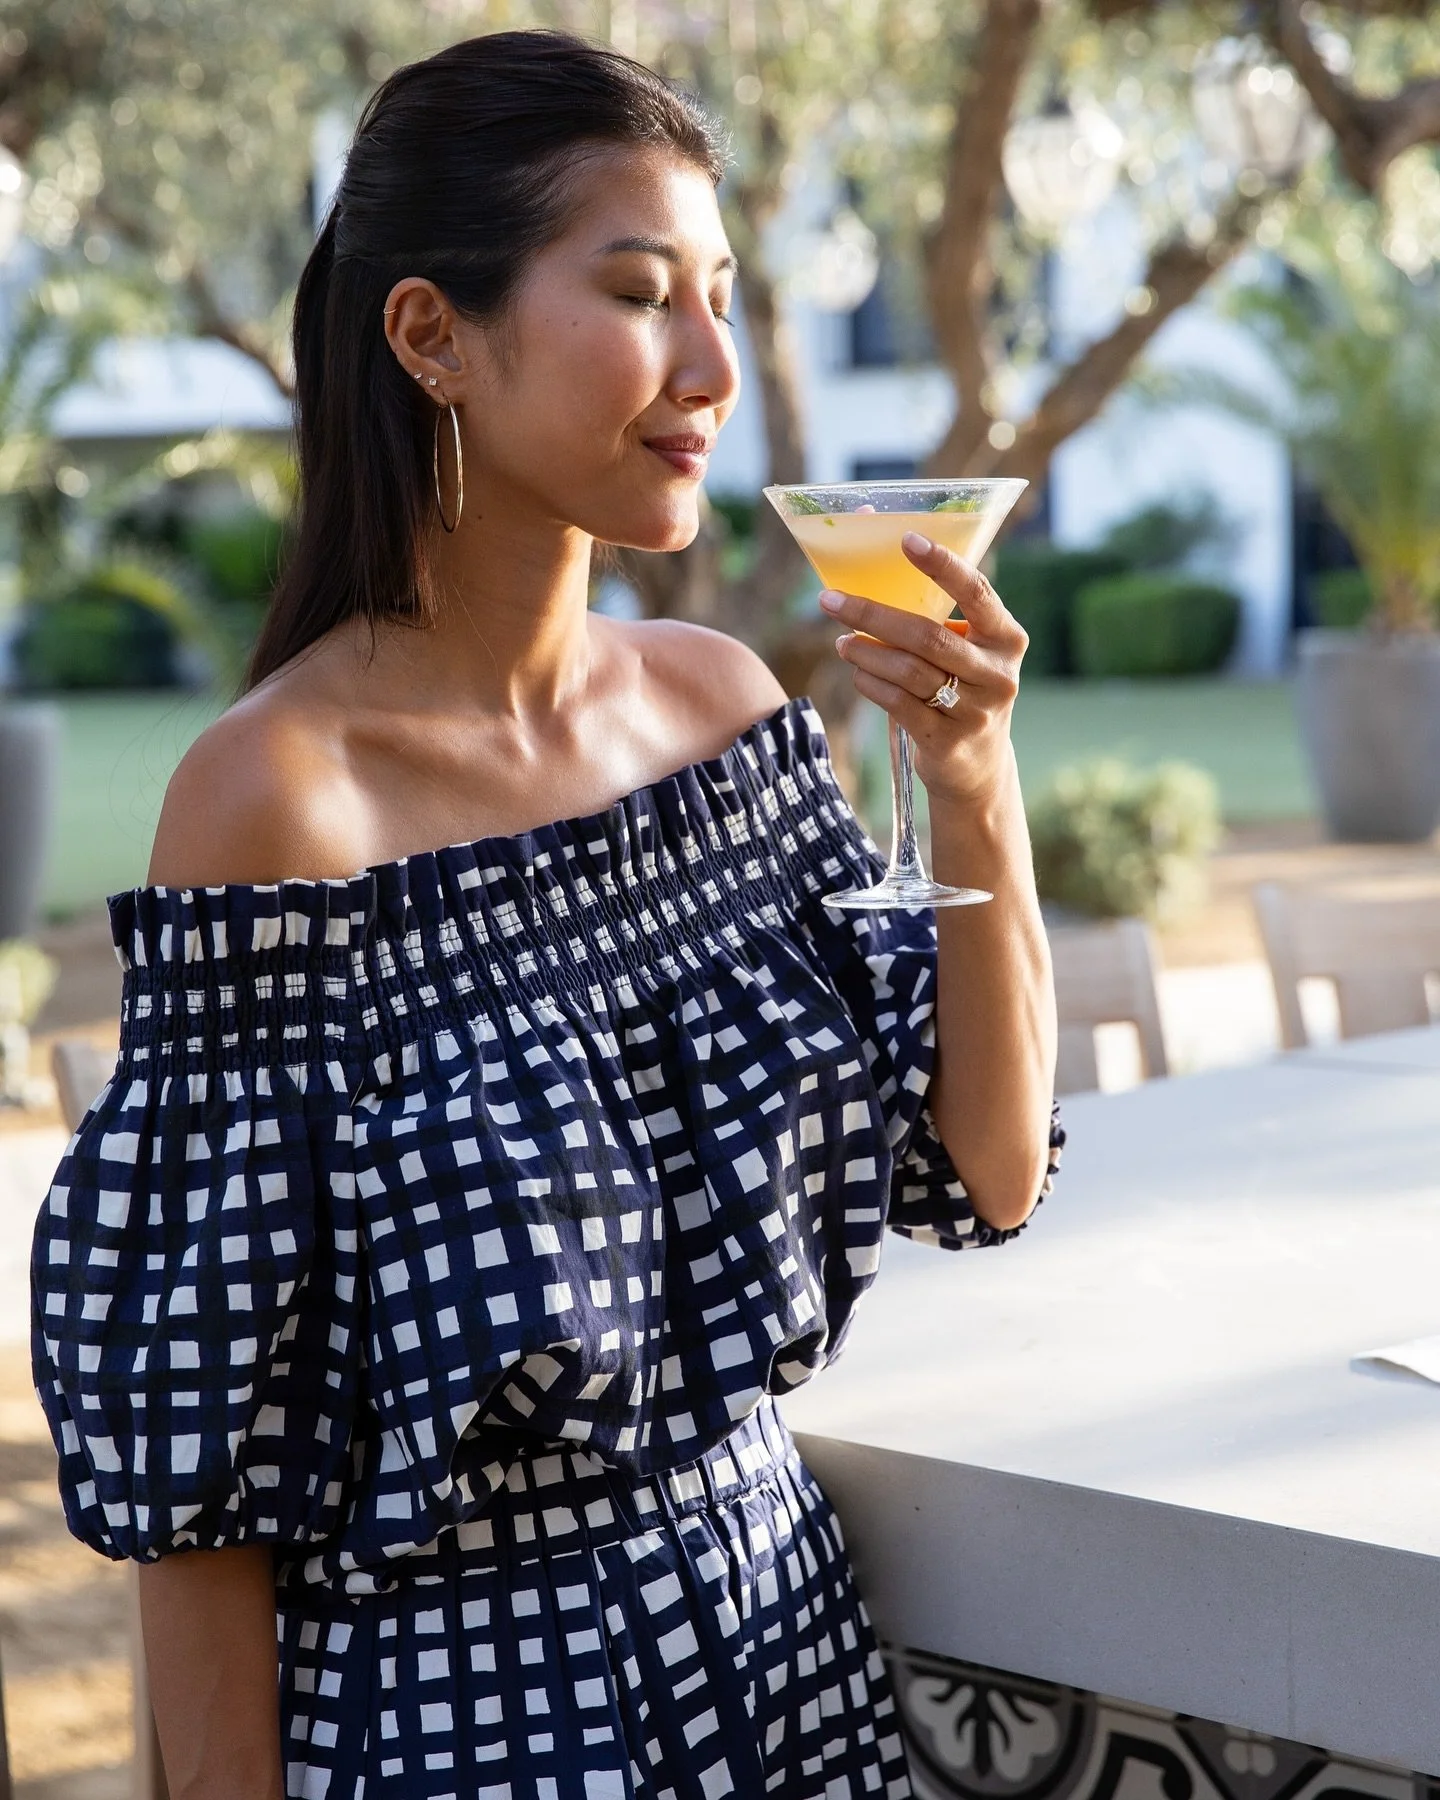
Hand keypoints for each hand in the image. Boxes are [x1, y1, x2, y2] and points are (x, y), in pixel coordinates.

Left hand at [819, 530, 1027, 807]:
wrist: (979, 767)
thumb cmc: (963, 690)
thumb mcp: (968, 653)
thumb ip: (936, 616)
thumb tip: (873, 551)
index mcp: (1007, 639)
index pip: (977, 593)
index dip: (943, 565)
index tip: (907, 540)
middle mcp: (998, 674)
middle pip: (928, 636)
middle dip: (873, 615)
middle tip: (831, 601)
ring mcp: (975, 711)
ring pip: (908, 671)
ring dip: (866, 653)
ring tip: (842, 642)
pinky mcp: (947, 741)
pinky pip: (898, 704)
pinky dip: (871, 684)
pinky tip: (857, 672)